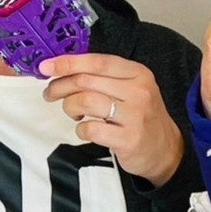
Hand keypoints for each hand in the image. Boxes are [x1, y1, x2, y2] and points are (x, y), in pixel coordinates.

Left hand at [41, 54, 184, 182]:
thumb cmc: (140, 116)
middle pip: (86, 81)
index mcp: (137, 73)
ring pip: (85, 101)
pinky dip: (80, 130)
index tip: (45, 67)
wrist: (165, 149)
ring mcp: (135, 115)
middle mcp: (138, 91)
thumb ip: (103, 77)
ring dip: (69, 107)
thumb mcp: (131, 89)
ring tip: (72, 113)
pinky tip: (85, 130)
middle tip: (50, 94)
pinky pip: (91, 129)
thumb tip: (62, 69)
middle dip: (60, 87)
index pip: (97, 61)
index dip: (67, 62)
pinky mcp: (128, 139)